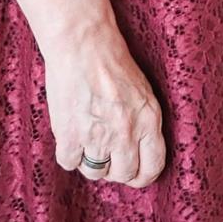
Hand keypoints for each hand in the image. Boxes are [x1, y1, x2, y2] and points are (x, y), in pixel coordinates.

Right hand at [42, 16, 165, 188]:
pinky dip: (68, 155)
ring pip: (95, 173)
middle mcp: (127, 133)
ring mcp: (97, 136)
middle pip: (124, 174)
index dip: (143, 175)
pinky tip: (70, 138)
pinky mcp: (69, 135)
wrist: (84, 46)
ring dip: (90, 163)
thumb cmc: (113, 64)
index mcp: (149, 120)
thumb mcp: (142, 93)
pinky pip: (69, 163)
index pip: (153, 166)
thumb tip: (137, 150)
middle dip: (115, 170)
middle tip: (106, 157)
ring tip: (87, 143)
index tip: (134, 174)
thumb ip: (143, 122)